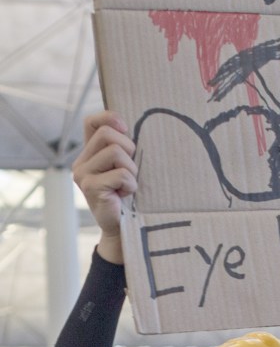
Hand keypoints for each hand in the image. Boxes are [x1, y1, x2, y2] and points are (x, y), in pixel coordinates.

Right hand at [72, 111, 137, 262]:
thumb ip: (122, 149)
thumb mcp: (124, 168)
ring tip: (127, 185)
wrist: (121, 229)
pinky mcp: (90, 187)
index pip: (91, 122)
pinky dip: (131, 185)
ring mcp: (83, 174)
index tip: (126, 129)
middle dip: (128, 148)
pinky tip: (124, 195)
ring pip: (115, 152)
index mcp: (89, 154)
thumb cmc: (127, 197)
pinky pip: (121, 174)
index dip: (109, 118)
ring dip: (131, 170)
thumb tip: (130, 128)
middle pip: (107, 134)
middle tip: (130, 170)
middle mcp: (81, 162)